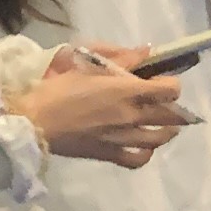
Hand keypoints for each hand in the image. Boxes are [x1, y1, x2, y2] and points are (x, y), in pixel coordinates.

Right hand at [12, 58, 188, 167]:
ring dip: (167, 129)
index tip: (163, 80)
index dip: (172, 83)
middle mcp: (131, 116)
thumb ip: (121, 59)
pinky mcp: (110, 155)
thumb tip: (147, 51)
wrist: (35, 121)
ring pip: (159, 138)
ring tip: (163, 124)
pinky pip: (138, 159)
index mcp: (126, 91)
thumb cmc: (58, 88)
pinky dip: (146, 152)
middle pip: (171, 116)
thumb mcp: (87, 63)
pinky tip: (143, 145)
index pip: (169, 90)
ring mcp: (123, 139)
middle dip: (175, 107)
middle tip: (165, 101)